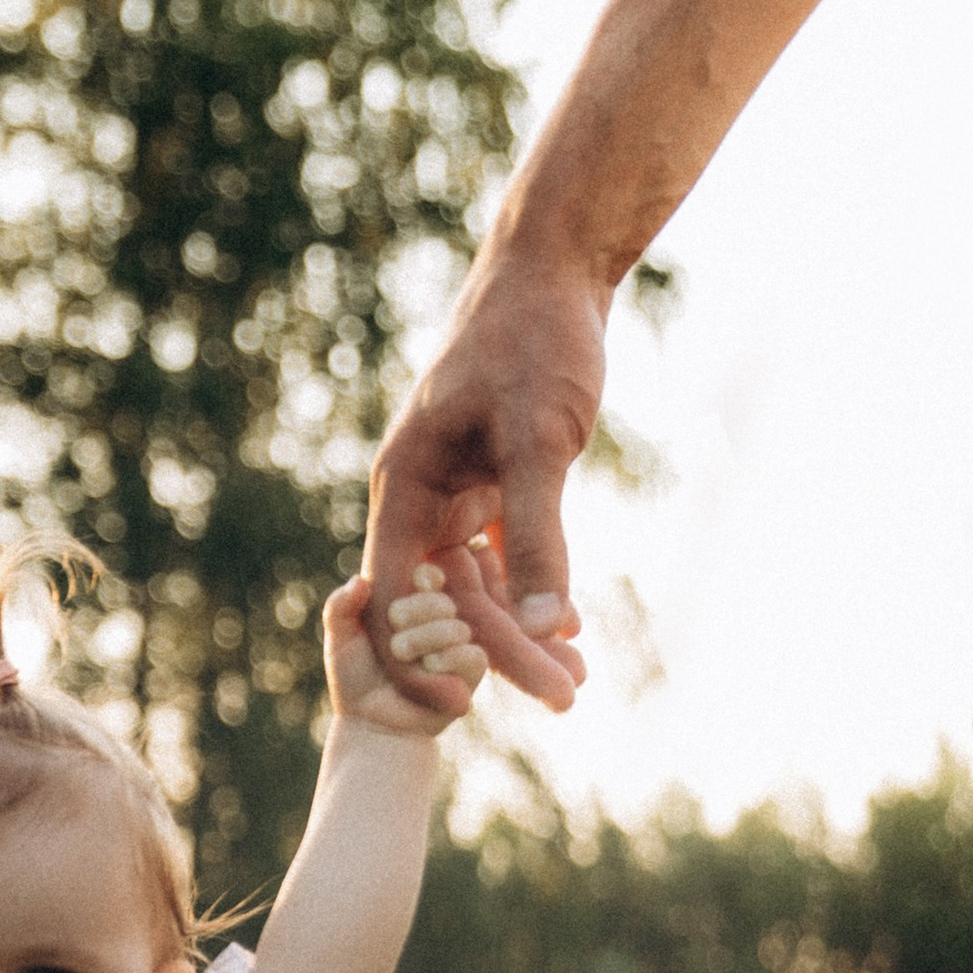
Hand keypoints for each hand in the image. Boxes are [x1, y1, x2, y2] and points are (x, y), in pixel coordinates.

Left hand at [325, 556, 515, 735]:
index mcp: (412, 605)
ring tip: (402, 656)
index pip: (431, 574)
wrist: (371, 725)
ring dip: (426, 639)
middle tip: (392, 632)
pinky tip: (430, 667)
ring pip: (457, 627)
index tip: (412, 583)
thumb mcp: (340, 641)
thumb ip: (340, 608)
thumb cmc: (354, 681)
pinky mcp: (470, 675)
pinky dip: (450, 658)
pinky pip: (473, 655)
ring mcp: (457, 647)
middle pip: (443, 600)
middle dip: (418, 611)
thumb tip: (360, 580)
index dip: (425, 576)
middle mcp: (438, 622)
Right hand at [362, 240, 607, 712]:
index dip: (426, 654)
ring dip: (526, 631)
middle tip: (564, 699)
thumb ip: (538, 535)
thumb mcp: (539, 441)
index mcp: (407, 487)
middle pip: (451, 600)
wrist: (557, 267)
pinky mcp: (498, 482)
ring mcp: (459, 491)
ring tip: (575, 682)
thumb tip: (546, 625)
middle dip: (501, 654)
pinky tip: (573, 630)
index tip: (469, 705)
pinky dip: (539, 589)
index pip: (398, 597)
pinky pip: (509, 555)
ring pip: (483, 583)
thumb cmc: (535, 340)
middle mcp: (423, 497)